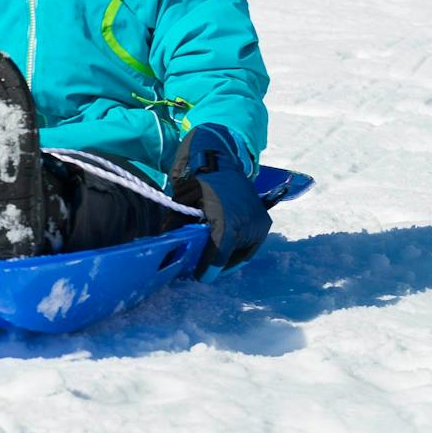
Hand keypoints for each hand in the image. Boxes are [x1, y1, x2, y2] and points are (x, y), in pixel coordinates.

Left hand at [170, 124, 270, 279]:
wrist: (218, 155)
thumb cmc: (197, 178)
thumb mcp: (181, 203)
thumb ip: (176, 226)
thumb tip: (168, 244)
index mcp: (226, 219)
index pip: (219, 251)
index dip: (209, 266)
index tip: (200, 277)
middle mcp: (248, 223)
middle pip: (232, 255)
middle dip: (217, 264)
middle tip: (202, 271)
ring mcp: (258, 222)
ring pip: (243, 251)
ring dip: (228, 258)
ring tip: (212, 263)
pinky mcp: (263, 221)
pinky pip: (250, 244)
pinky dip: (238, 250)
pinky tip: (225, 252)